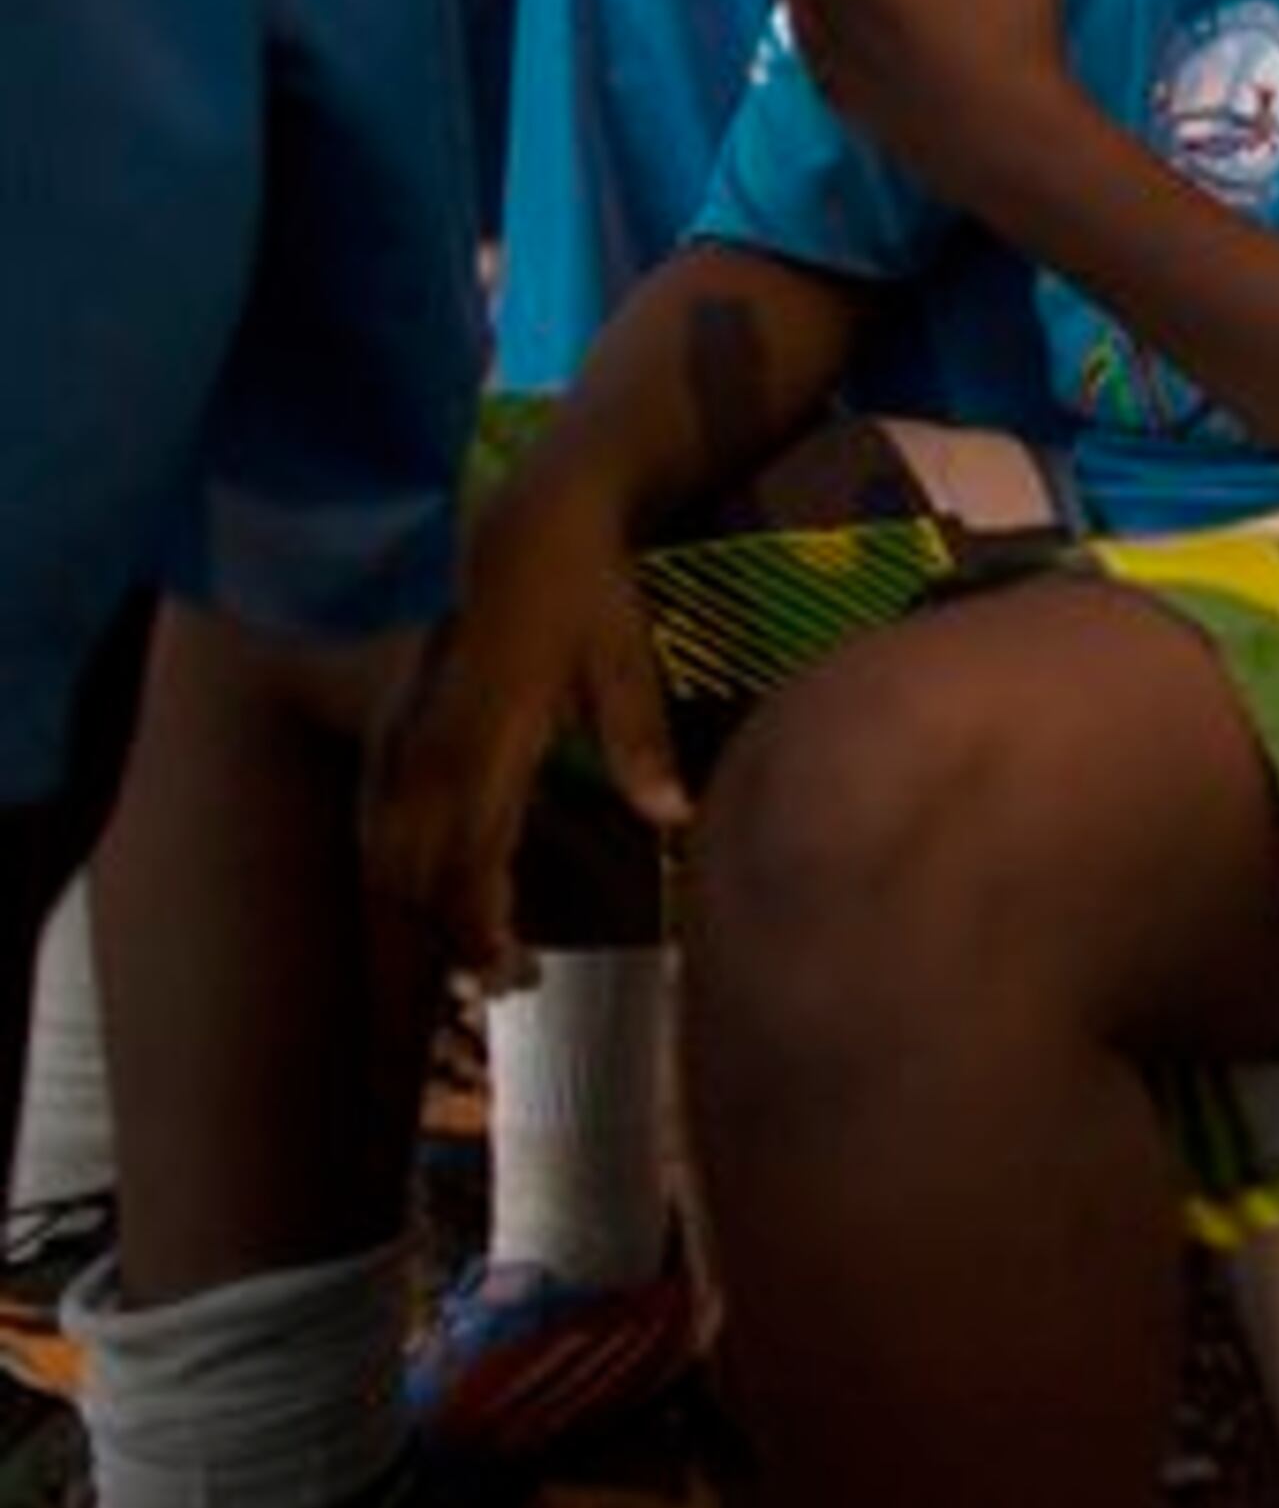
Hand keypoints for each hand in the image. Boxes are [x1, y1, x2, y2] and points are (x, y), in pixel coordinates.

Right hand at [365, 496, 686, 988]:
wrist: (524, 526)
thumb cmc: (589, 595)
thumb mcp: (628, 663)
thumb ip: (642, 744)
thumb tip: (674, 818)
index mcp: (488, 737)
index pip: (467, 863)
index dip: (481, 930)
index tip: (514, 975)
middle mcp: (430, 744)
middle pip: (416, 873)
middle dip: (453, 934)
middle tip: (510, 980)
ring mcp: (404, 732)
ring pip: (385, 850)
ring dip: (421, 907)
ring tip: (479, 948)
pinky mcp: (395, 719)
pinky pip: (375, 813)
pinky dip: (395, 863)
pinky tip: (432, 888)